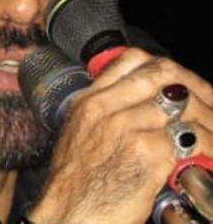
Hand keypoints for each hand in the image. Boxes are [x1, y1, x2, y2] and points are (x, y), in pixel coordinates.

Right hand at [28, 48, 212, 223]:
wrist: (70, 214)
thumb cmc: (75, 180)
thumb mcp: (80, 131)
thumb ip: (106, 110)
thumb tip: (142, 101)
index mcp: (90, 100)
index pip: (132, 59)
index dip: (164, 65)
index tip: (180, 79)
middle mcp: (106, 107)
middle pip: (162, 74)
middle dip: (194, 84)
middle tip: (210, 99)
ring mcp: (125, 127)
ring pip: (180, 106)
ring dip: (207, 119)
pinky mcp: (146, 153)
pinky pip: (187, 139)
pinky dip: (205, 146)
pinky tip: (207, 155)